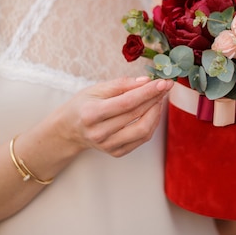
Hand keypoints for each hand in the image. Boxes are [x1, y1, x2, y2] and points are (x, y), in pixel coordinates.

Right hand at [55, 76, 173, 157]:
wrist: (70, 129)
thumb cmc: (83, 105)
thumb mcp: (96, 89)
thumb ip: (121, 84)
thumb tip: (146, 81)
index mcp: (91, 114)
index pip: (127, 102)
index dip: (147, 92)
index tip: (163, 82)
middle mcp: (99, 133)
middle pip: (137, 115)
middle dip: (155, 98)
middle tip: (165, 86)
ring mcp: (108, 146)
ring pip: (143, 130)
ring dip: (156, 112)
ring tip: (159, 98)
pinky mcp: (116, 152)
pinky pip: (142, 139)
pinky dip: (152, 124)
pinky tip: (152, 111)